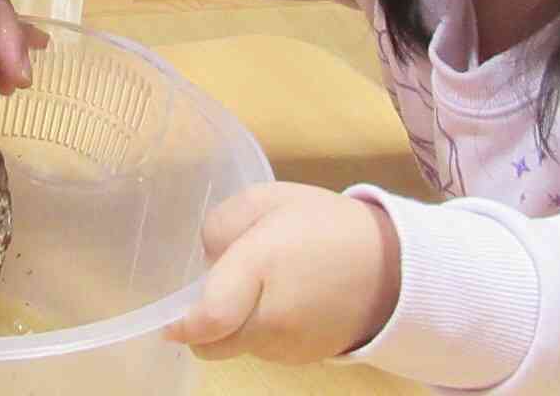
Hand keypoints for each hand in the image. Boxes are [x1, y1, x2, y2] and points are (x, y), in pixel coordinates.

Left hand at [166, 183, 401, 363]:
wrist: (395, 268)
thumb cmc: (324, 225)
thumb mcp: (267, 199)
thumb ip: (222, 225)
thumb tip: (205, 261)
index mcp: (260, 268)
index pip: (211, 317)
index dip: (182, 325)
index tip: (164, 322)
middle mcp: (272, 317)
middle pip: (214, 343)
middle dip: (201, 325)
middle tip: (212, 290)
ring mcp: (289, 346)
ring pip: (237, 346)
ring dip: (232, 325)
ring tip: (258, 285)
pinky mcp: (304, 360)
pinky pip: (264, 350)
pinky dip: (258, 331)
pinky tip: (279, 301)